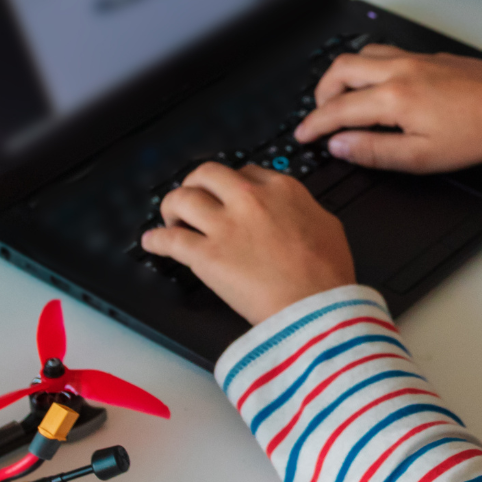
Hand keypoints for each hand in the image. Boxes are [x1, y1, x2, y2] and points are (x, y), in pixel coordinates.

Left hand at [140, 163, 355, 324]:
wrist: (317, 309)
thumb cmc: (327, 276)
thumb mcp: (328, 226)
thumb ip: (304, 210)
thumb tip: (295, 212)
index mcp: (282, 190)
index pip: (245, 172)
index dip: (231, 184)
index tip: (226, 195)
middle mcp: (249, 200)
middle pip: (206, 174)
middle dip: (195, 183)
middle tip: (193, 197)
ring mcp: (225, 226)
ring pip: (182, 199)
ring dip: (172, 207)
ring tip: (171, 218)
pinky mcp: (206, 255)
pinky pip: (170, 240)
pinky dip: (157, 241)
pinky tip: (152, 243)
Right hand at [293, 44, 481, 172]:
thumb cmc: (477, 132)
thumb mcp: (422, 157)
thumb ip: (374, 151)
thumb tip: (339, 146)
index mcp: (393, 97)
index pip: (337, 109)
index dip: (314, 124)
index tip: (303, 135)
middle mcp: (399, 70)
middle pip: (339, 69)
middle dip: (321, 93)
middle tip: (319, 115)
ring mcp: (413, 59)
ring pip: (361, 55)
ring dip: (343, 75)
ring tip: (343, 99)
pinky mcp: (427, 56)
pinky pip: (384, 53)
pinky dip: (367, 67)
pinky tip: (377, 86)